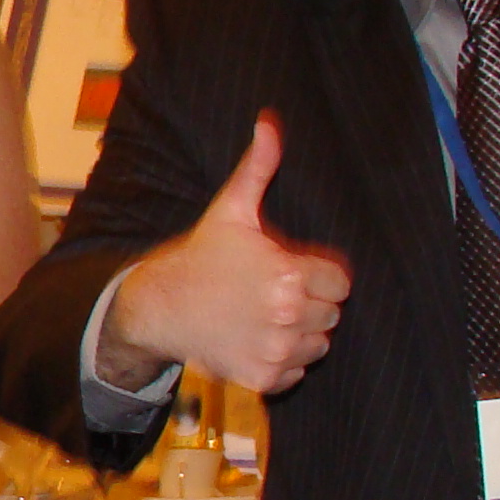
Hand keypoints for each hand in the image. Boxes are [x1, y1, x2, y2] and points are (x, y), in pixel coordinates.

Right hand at [104, 114, 350, 394]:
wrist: (158, 306)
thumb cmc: (200, 256)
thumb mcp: (231, 210)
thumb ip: (259, 167)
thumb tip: (269, 122)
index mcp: (289, 274)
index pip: (340, 281)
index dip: (317, 273)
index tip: (288, 268)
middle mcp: (287, 315)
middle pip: (332, 313)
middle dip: (310, 302)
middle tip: (270, 291)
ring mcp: (276, 350)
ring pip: (319, 344)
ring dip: (301, 333)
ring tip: (264, 315)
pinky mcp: (264, 377)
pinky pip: (297, 371)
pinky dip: (283, 361)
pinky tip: (255, 339)